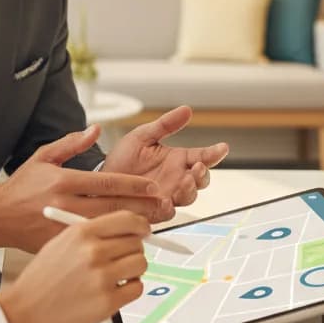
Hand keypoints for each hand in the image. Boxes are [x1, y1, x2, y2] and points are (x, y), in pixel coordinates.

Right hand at [0, 126, 169, 252]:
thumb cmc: (21, 187)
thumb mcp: (43, 157)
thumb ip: (71, 143)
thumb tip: (96, 130)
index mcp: (63, 180)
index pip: (107, 181)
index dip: (134, 185)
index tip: (152, 187)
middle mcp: (64, 204)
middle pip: (112, 207)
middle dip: (141, 207)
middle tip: (161, 206)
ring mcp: (62, 227)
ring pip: (105, 229)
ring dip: (129, 227)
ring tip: (150, 225)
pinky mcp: (60, 245)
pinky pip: (91, 246)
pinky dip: (110, 244)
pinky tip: (125, 244)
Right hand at [0, 209, 148, 322]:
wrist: (25, 311)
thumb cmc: (40, 279)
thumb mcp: (60, 242)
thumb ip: (91, 233)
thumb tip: (123, 230)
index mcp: (81, 232)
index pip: (126, 219)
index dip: (139, 225)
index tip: (143, 230)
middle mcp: (93, 251)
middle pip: (136, 242)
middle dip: (133, 248)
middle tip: (123, 256)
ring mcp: (102, 277)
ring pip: (141, 264)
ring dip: (133, 269)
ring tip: (116, 275)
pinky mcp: (108, 303)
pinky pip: (137, 288)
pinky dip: (130, 289)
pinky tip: (113, 290)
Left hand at [102, 105, 228, 206]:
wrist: (101, 177)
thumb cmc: (123, 157)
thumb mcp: (143, 136)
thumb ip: (165, 125)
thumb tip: (186, 110)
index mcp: (178, 160)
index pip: (202, 157)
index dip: (214, 153)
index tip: (222, 148)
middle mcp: (176, 179)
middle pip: (201, 180)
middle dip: (203, 175)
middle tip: (198, 168)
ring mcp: (168, 195)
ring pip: (188, 196)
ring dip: (189, 190)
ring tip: (184, 181)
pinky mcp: (155, 210)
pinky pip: (167, 212)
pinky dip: (170, 208)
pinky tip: (166, 200)